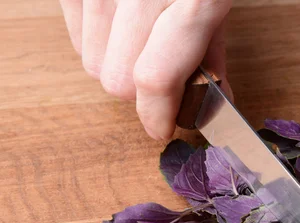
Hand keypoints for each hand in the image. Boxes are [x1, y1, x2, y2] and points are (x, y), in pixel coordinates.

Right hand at [59, 0, 232, 139]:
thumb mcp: (220, 4)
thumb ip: (212, 56)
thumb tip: (211, 107)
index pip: (154, 79)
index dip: (157, 115)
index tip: (162, 127)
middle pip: (116, 80)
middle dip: (141, 92)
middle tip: (163, 78)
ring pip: (91, 61)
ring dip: (118, 65)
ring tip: (143, 42)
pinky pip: (73, 32)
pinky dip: (96, 40)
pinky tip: (121, 24)